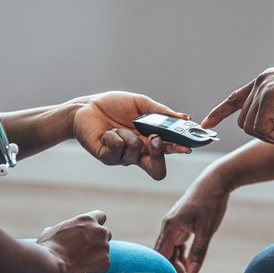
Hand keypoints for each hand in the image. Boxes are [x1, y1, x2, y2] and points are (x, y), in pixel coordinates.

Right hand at [37, 210, 111, 272]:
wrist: (52, 266)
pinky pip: (104, 263)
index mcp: (87, 220)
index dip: (96, 224)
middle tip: (87, 250)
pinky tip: (84, 269)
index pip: (101, 216)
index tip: (92, 231)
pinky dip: (97, 267)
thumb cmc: (48, 248)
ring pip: (104, 249)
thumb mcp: (50, 233)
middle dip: (99, 240)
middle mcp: (99, 231)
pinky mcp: (105, 261)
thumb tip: (50, 230)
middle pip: (106, 233)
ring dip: (97, 254)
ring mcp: (104, 246)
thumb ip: (58, 229)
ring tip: (81, 262)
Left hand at [72, 91, 190, 179]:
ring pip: (135, 151)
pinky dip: (113, 136)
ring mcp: (122, 158)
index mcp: (149, 141)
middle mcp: (138, 153)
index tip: (187, 145)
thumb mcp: (141, 104)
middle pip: (157, 168)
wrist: (86, 107)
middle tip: (154, 137)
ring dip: (127, 133)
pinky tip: (106, 132)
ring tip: (116, 126)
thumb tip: (184, 118)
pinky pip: (116, 150)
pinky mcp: (107, 157)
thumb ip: (161, 112)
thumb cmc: (114, 105)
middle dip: (158, 153)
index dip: (179, 151)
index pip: (168, 151)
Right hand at [155, 174, 229, 272]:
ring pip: (170, 248)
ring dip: (177, 262)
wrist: (215, 181)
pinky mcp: (181, 223)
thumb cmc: (210, 203)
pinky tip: (188, 263)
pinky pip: (176, 242)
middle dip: (171, 267)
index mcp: (171, 226)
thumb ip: (198, 251)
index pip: (161, 255)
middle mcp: (168, 225)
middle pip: (164, 253)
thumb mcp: (207, 230)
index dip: (167, 269)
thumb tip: (192, 272)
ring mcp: (174, 223)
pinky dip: (181, 254)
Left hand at [202, 55, 273, 142]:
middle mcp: (260, 83)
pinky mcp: (270, 96)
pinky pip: (263, 128)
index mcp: (264, 82)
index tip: (205, 123)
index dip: (220, 112)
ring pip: (252, 127)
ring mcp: (263, 88)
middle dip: (264, 133)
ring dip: (272, 136)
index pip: (235, 98)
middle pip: (245, 122)